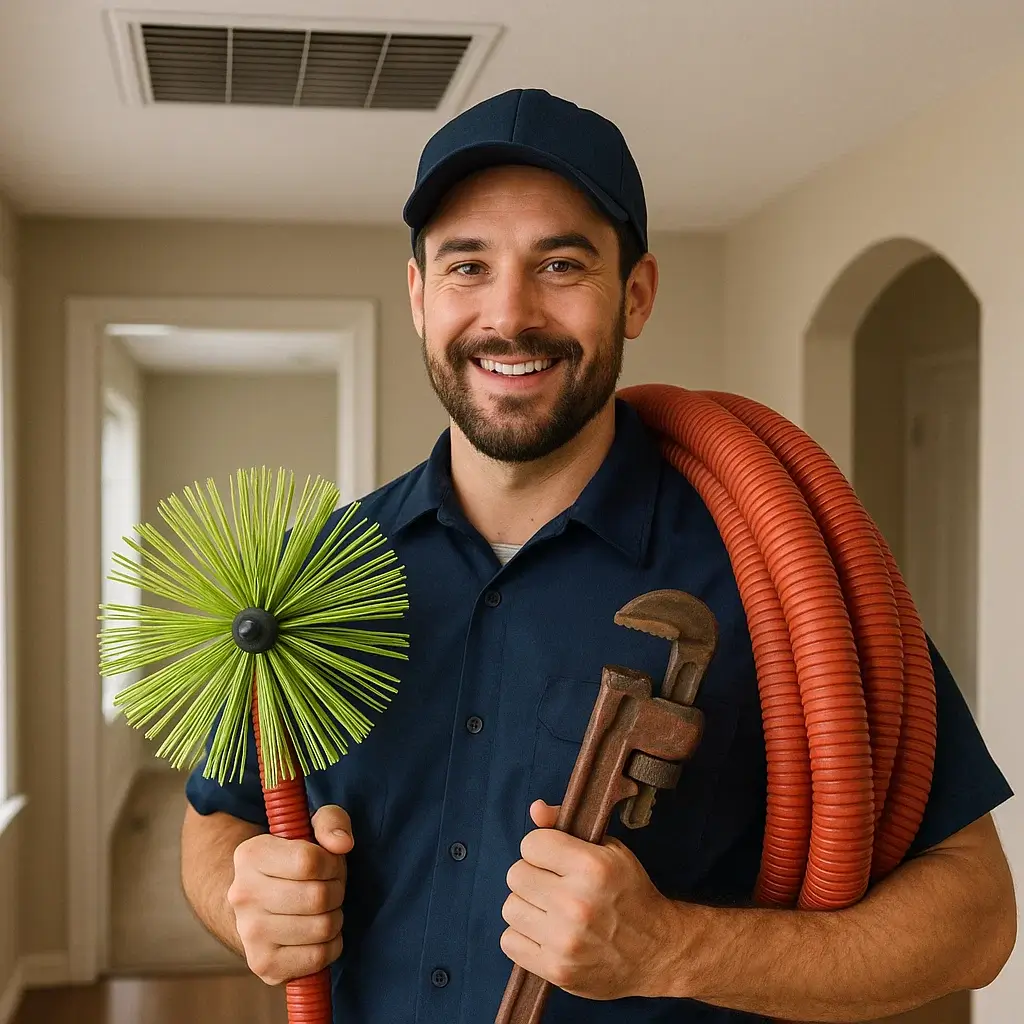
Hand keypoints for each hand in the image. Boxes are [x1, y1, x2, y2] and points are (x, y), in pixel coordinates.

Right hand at [227, 804, 352, 985]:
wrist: (262, 905)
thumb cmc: (297, 862)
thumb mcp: (313, 828)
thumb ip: (331, 822)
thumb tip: (342, 843)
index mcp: (250, 854)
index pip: (309, 861)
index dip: (332, 863)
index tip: (329, 864)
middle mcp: (242, 895)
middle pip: (318, 897)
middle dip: (337, 891)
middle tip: (330, 888)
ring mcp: (249, 933)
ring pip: (321, 927)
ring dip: (336, 918)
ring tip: (324, 909)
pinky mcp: (262, 964)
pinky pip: (318, 958)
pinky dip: (330, 945)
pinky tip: (318, 934)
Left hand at [500, 800, 679, 1000]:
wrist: (657, 952)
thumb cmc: (630, 895)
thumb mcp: (609, 850)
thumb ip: (566, 825)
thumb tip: (535, 809)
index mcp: (592, 867)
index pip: (531, 844)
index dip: (542, 849)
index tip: (554, 859)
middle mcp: (576, 903)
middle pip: (516, 875)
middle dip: (533, 877)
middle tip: (553, 886)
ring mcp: (564, 940)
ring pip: (510, 908)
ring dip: (527, 907)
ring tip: (551, 911)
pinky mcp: (555, 969)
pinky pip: (509, 941)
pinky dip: (523, 937)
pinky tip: (546, 934)